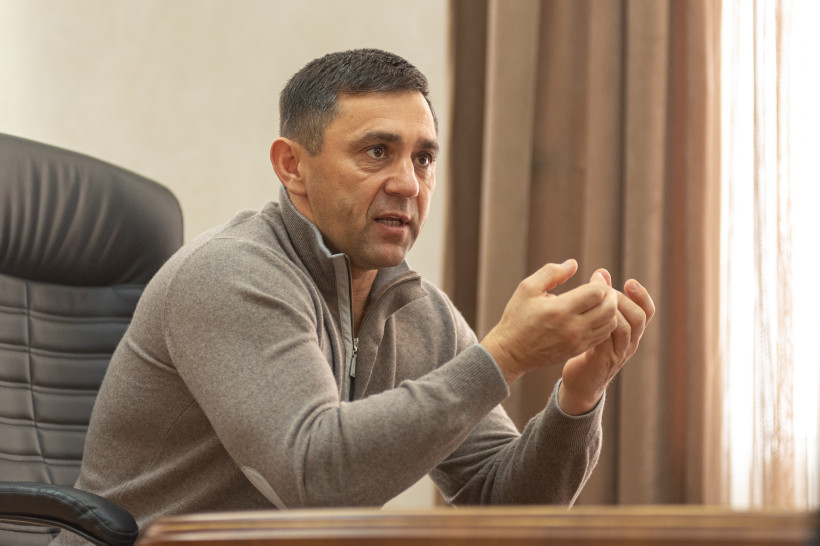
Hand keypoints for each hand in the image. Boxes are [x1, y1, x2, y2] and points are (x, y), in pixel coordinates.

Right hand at [481, 260, 618, 384]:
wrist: (511, 352)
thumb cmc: (517, 317)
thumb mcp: (527, 288)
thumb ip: (551, 272)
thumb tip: (573, 264)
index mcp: (560, 310)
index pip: (596, 293)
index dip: (600, 281)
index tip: (596, 276)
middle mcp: (572, 327)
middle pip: (609, 308)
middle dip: (610, 294)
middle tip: (603, 287)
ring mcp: (577, 341)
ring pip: (610, 323)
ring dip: (610, 309)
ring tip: (601, 300)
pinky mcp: (578, 350)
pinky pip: (603, 336)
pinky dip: (605, 323)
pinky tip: (595, 314)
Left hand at [558, 270, 655, 414]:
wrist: (582, 383)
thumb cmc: (589, 348)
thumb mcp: (599, 323)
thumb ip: (602, 300)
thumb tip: (602, 272)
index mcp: (632, 333)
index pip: (647, 312)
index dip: (642, 296)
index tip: (629, 281)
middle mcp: (629, 343)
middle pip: (639, 318)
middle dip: (623, 300)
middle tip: (606, 291)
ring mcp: (617, 354)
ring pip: (625, 329)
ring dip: (612, 312)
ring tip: (597, 302)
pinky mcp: (601, 362)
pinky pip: (605, 342)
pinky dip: (598, 328)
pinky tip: (586, 318)